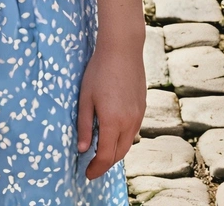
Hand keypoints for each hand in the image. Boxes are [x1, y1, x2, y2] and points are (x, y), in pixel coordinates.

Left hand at [76, 42, 145, 179]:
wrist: (122, 49)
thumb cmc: (99, 70)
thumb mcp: (85, 97)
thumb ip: (84, 125)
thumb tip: (82, 149)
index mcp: (113, 121)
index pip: (105, 156)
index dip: (96, 168)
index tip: (87, 174)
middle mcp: (129, 122)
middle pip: (119, 154)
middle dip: (105, 164)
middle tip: (92, 166)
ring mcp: (138, 115)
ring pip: (128, 144)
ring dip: (115, 152)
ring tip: (101, 152)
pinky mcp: (142, 107)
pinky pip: (133, 132)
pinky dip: (123, 139)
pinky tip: (113, 134)